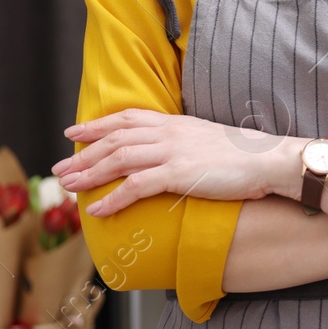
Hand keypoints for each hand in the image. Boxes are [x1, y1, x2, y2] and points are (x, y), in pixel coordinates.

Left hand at [52, 109, 278, 216]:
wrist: (268, 159)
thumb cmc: (244, 156)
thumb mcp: (208, 141)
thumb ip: (184, 143)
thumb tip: (169, 156)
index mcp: (175, 123)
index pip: (127, 118)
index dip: (97, 125)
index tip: (73, 133)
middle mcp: (169, 133)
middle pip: (115, 139)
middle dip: (83, 155)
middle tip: (59, 170)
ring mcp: (173, 152)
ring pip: (119, 159)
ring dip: (89, 175)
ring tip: (69, 189)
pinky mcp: (179, 174)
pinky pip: (137, 185)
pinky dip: (114, 198)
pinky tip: (98, 210)